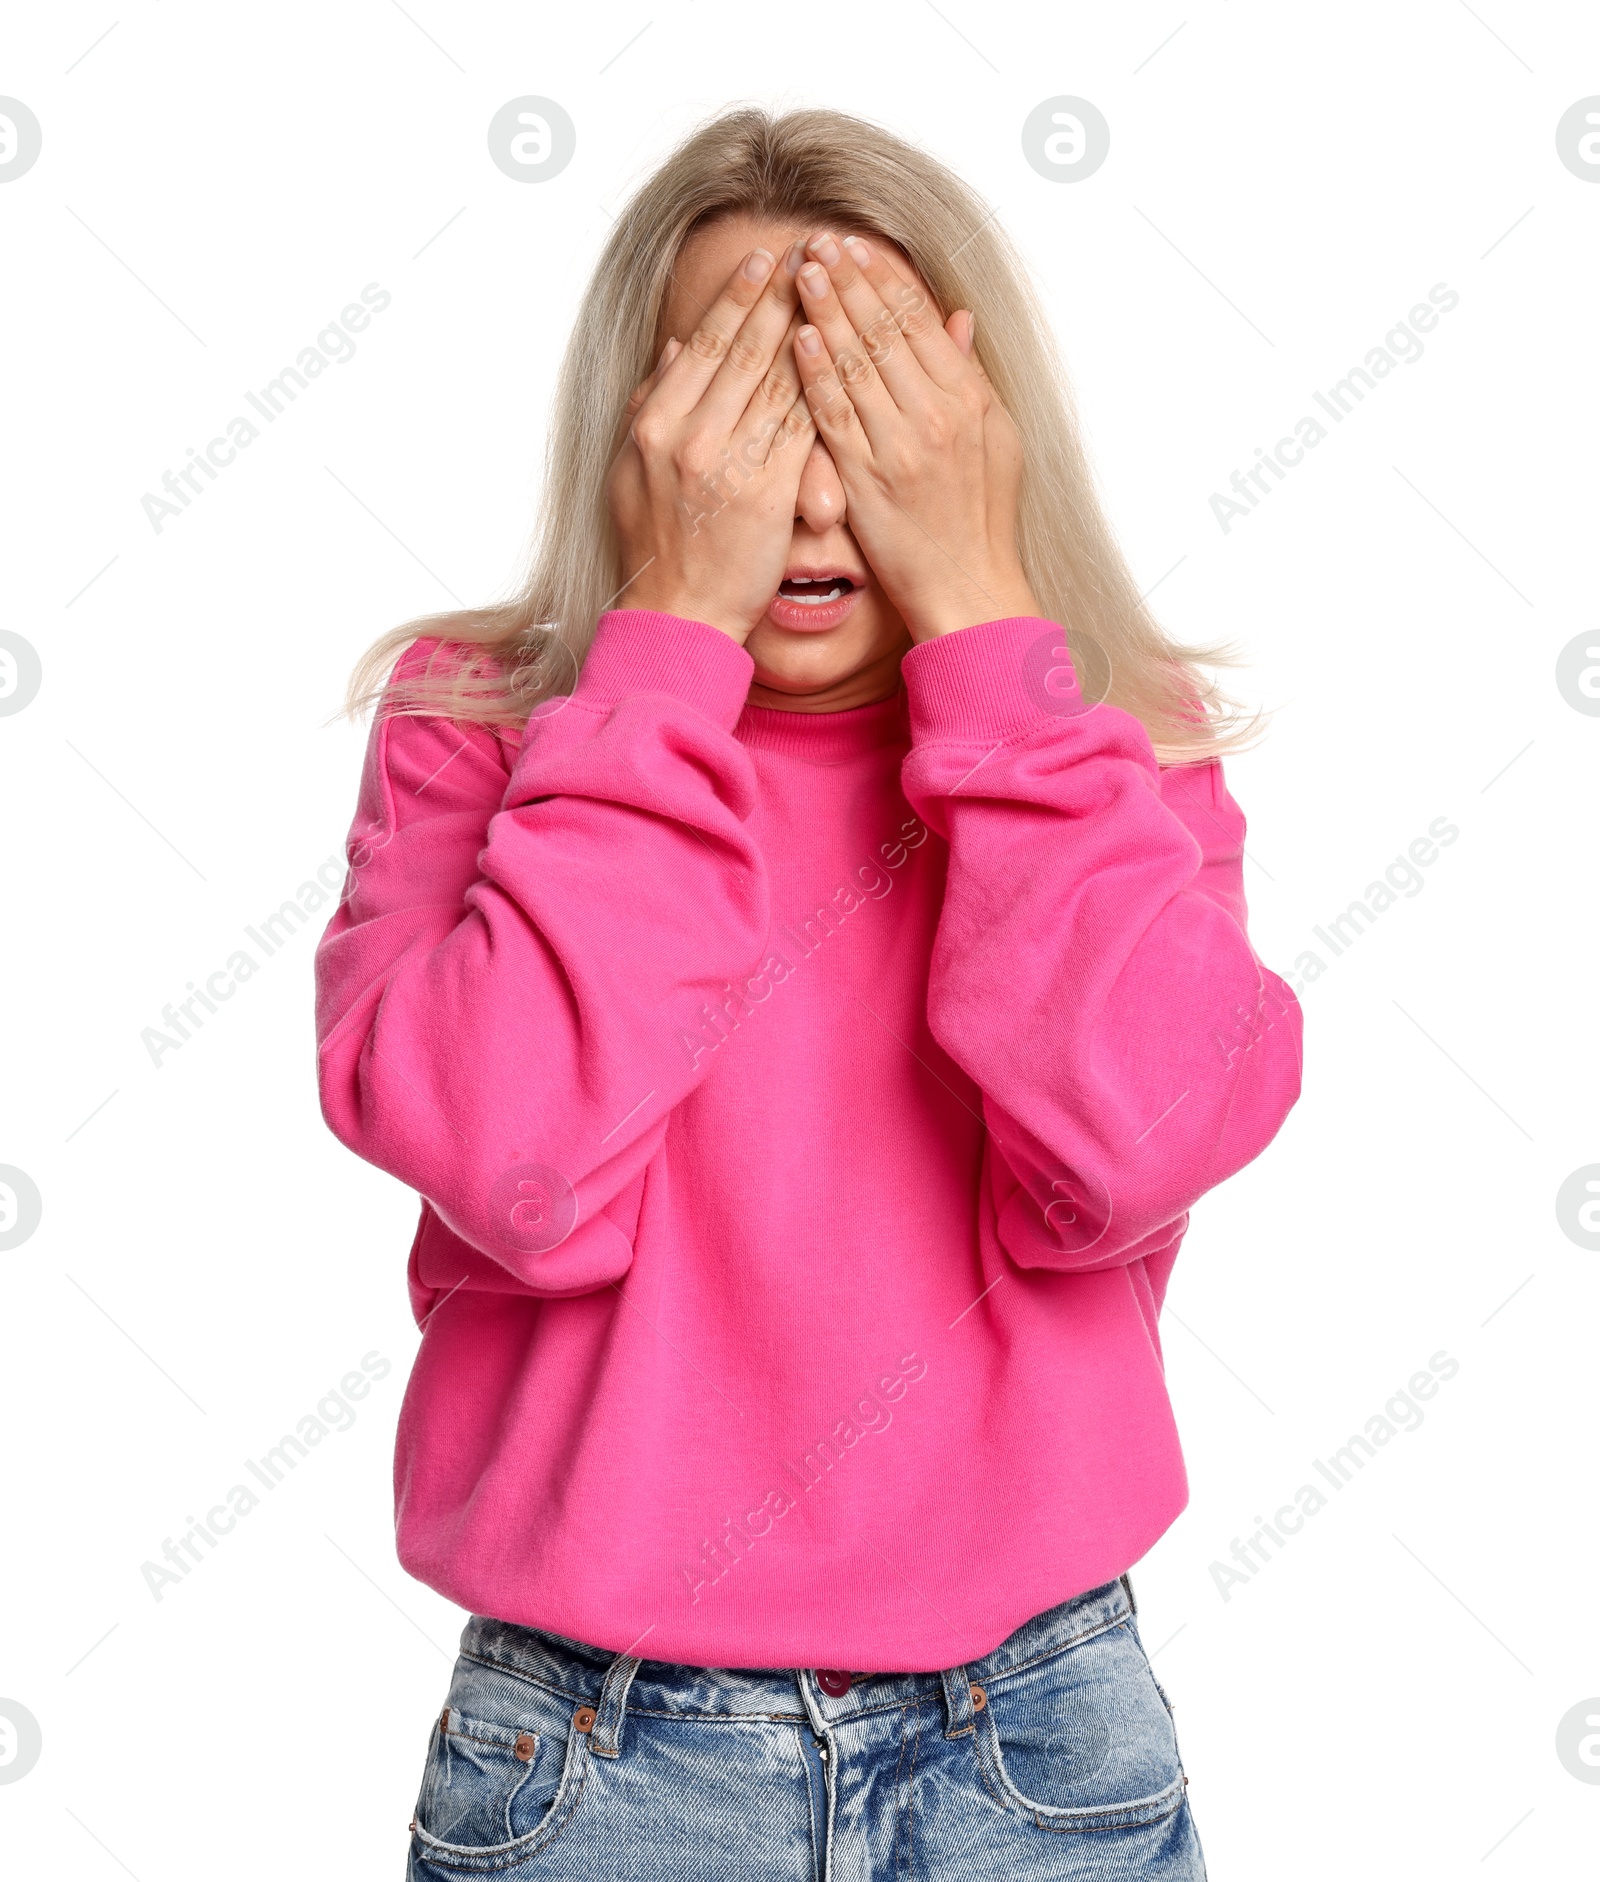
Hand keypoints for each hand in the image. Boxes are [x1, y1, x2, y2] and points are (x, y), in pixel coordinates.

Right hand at [606, 246, 814, 643]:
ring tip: (837, 288)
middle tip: (814, 250)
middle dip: (783, 295)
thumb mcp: (634, 468)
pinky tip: (846, 358)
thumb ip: (652, 404)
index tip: (765, 260)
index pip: (706, 344)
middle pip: (747, 350)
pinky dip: (824, 388)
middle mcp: (691, 435)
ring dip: (812, 328)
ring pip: (780, 380)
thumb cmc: (658, 543)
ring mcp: (730, 463)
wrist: (680, 611)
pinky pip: (803, 428)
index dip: (739, 298)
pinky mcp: (769, 493)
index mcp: (657, 422)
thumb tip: (674, 348)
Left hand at [789, 233, 1038, 641]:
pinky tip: (795, 339)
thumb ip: (969, 376)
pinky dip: (815, 374)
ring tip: (797, 272)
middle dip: (846, 281)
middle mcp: (936, 415)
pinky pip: (835, 416)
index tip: (855, 247)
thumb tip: (958, 319)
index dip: (883, 279)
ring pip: (855, 364)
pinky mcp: (868, 479)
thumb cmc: (981, 519)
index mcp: (968, 399)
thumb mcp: (995, 439)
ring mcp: (900, 446)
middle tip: (815, 242)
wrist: (968, 588)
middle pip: (883, 331)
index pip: (918, 322)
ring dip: (824, 312)